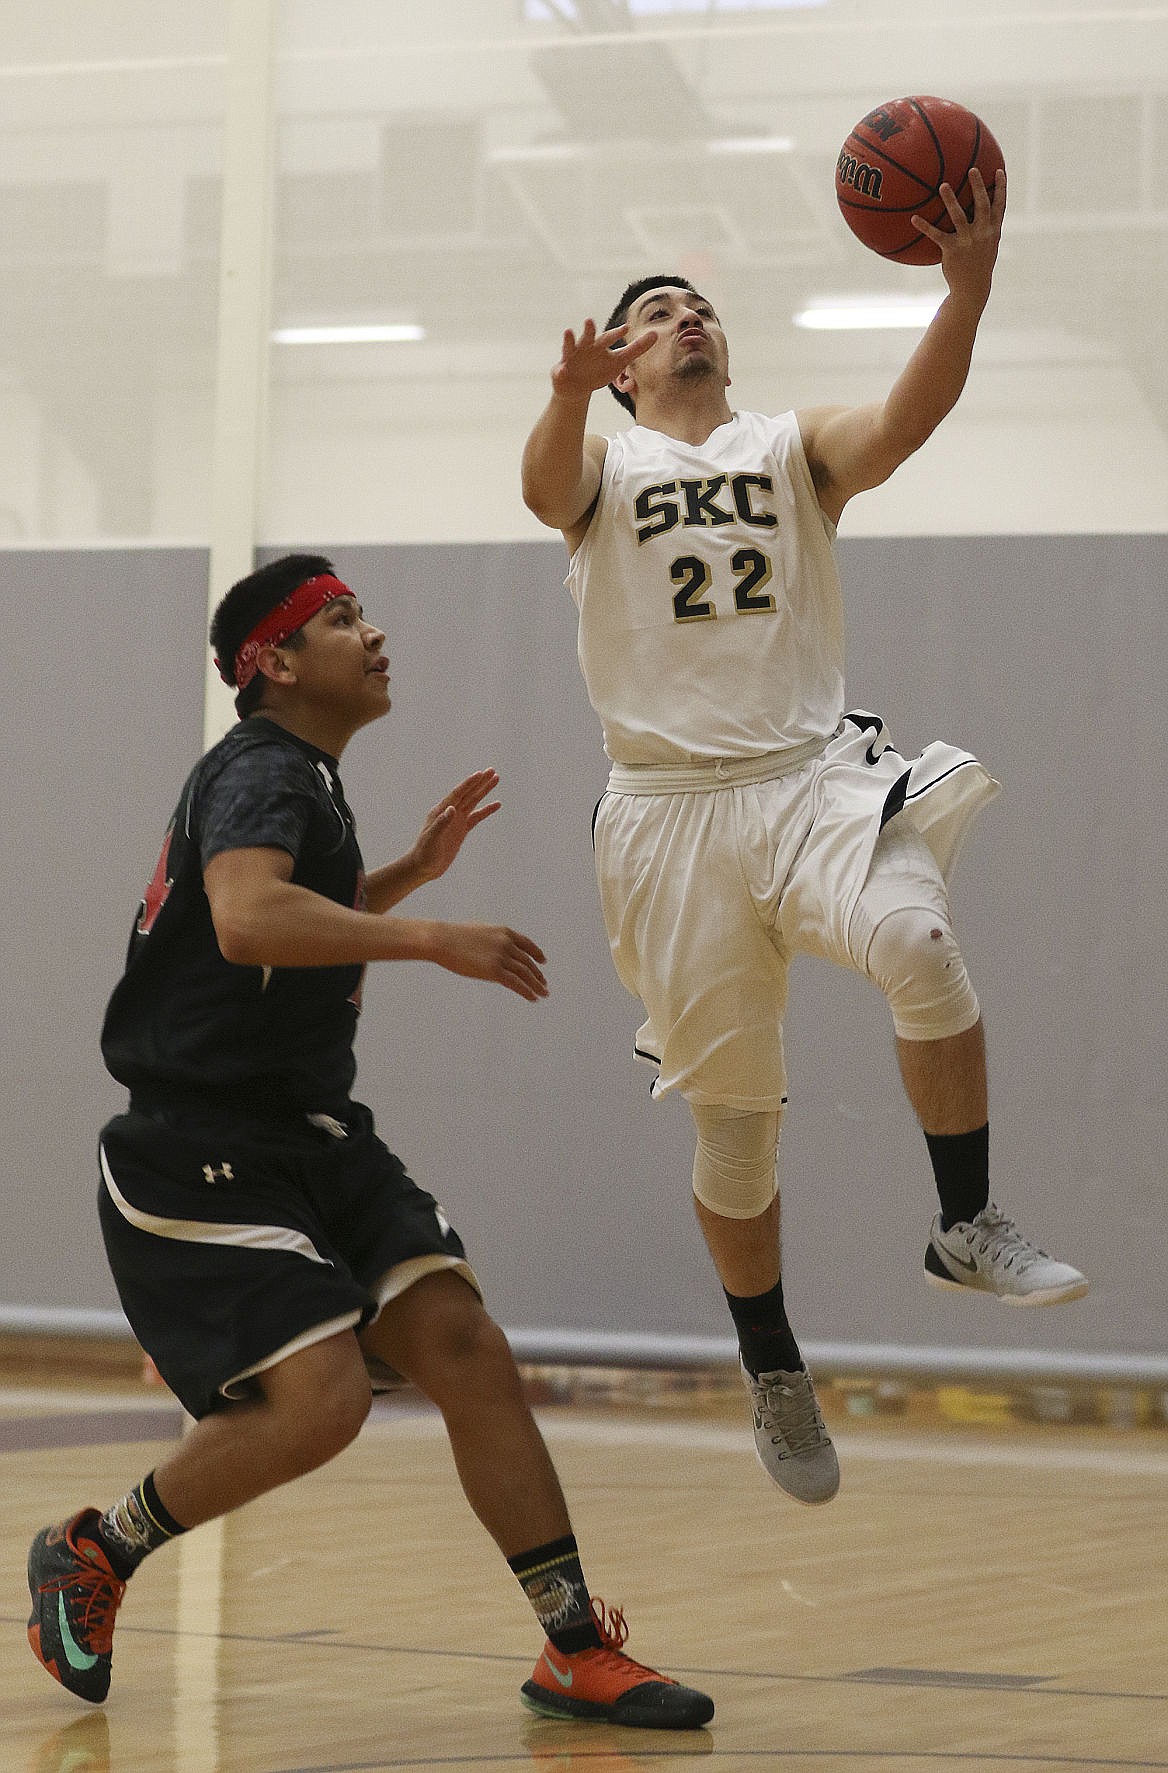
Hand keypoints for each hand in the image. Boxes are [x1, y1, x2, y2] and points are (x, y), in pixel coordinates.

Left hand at [410, 770, 500, 884]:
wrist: (423, 867)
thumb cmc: (424, 853)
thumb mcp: (431, 838)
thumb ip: (441, 823)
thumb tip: (452, 808)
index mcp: (441, 811)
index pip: (458, 794)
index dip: (469, 784)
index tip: (480, 774)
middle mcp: (449, 813)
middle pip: (468, 794)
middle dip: (480, 782)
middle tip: (492, 771)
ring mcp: (456, 821)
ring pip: (473, 802)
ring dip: (484, 791)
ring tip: (495, 780)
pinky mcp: (461, 830)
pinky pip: (476, 817)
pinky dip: (486, 810)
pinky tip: (496, 804)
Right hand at [436, 923, 548, 1000]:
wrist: (442, 940)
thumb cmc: (454, 937)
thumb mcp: (478, 933)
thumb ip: (491, 941)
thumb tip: (493, 952)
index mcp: (504, 932)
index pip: (527, 944)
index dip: (536, 953)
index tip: (543, 961)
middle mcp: (507, 944)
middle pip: (527, 962)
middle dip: (537, 974)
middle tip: (544, 984)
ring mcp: (501, 957)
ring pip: (525, 974)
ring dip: (536, 985)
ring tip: (543, 993)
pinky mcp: (494, 970)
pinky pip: (516, 983)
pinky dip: (527, 991)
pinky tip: (533, 998)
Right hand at [551, 317, 657, 400]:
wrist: (577, 388)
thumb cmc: (599, 371)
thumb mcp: (620, 361)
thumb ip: (636, 348)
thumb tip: (656, 334)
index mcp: (600, 345)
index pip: (610, 337)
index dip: (617, 333)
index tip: (627, 328)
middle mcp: (585, 347)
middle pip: (588, 337)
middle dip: (589, 329)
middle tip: (590, 321)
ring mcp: (571, 357)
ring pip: (570, 346)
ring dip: (569, 339)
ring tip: (568, 331)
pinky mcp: (560, 370)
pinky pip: (560, 370)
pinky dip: (561, 371)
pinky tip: (562, 370)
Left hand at [912, 165, 1004, 300]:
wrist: (972, 288)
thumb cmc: (979, 264)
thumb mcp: (988, 245)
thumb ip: (985, 228)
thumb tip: (978, 210)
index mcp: (994, 230)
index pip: (1000, 205)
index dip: (1000, 188)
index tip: (998, 170)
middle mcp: (983, 233)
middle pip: (982, 205)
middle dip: (978, 186)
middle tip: (972, 169)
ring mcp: (968, 241)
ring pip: (959, 216)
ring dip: (951, 200)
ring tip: (943, 185)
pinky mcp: (952, 250)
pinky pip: (936, 235)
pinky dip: (924, 226)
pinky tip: (914, 218)